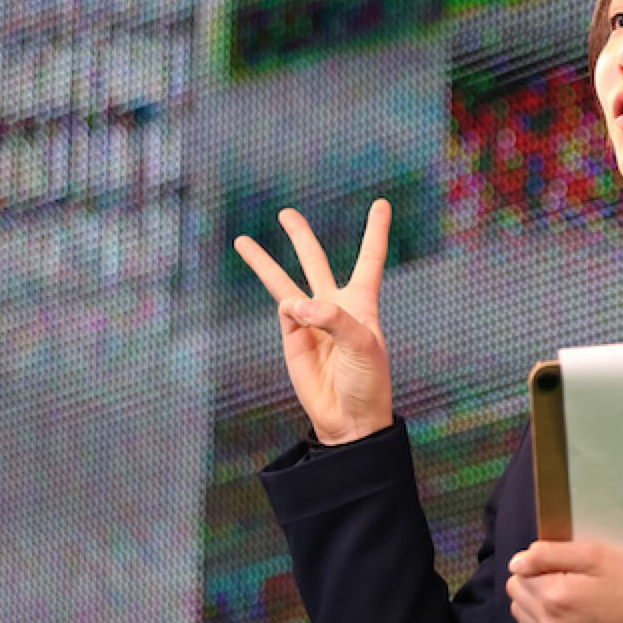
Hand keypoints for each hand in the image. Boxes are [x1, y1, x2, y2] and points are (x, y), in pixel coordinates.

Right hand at [234, 202, 394, 444]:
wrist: (349, 419)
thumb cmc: (367, 381)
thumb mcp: (362, 346)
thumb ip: (332, 319)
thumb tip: (293, 303)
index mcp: (363, 303)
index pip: (370, 258)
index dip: (375, 231)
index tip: (381, 203)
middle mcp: (335, 307)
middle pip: (316, 262)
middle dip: (301, 237)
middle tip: (286, 212)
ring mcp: (310, 322)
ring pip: (286, 282)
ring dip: (264, 263)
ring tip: (242, 240)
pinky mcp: (291, 338)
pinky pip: (283, 311)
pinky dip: (288, 309)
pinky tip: (296, 315)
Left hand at [507, 540, 622, 622]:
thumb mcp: (595, 553)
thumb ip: (549, 553)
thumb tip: (517, 562)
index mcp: (554, 596)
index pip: (519, 572)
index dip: (541, 561)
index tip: (567, 563)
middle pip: (516, 594)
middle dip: (534, 580)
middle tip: (568, 576)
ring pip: (521, 615)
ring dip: (534, 601)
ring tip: (567, 594)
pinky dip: (541, 621)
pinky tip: (566, 612)